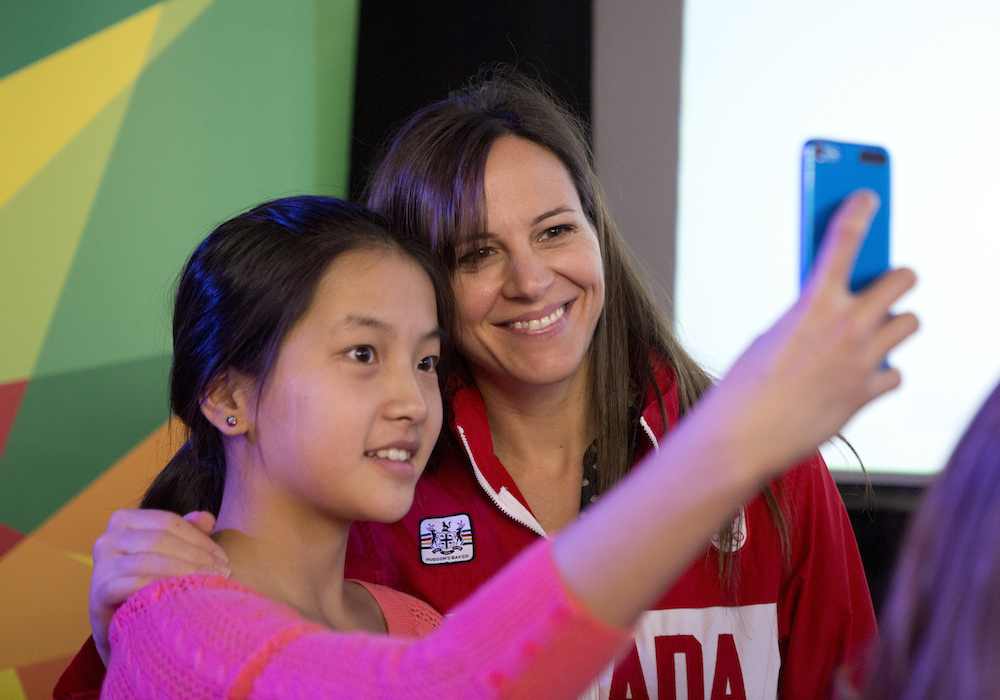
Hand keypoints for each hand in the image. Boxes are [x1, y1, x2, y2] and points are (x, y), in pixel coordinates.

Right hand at [89, 509, 229, 663]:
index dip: (199, 538)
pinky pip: (134, 583)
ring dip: (185, 572)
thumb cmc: (153, 584)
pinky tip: (184, 596)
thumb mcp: (171, 554)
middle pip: (161, 539)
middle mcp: (107, 539)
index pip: (169, 522)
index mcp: (124, 521)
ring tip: (210, 584)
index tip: (223, 557)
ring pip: (150, 560)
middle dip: (196, 556)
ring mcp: (101, 565)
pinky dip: (162, 587)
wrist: (125, 629)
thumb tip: (207, 518)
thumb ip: (188, 532)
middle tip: (223, 572)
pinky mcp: (99, 592)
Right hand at [706, 190, 918, 479]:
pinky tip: (859, 376)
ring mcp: (864, 359)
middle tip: (883, 283)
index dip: (858, 208)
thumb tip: (843, 308)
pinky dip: (881, 372)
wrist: (746, 436)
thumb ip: (812, 314)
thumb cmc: (748, 383)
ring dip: (894, 323)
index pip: (843, 239)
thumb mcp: (774, 333)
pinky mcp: (868, 392)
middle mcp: (848, 326)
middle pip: (903, 279)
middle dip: (895, 277)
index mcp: (814, 303)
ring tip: (873, 330)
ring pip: (910, 323)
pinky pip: (894, 372)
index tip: (867, 193)